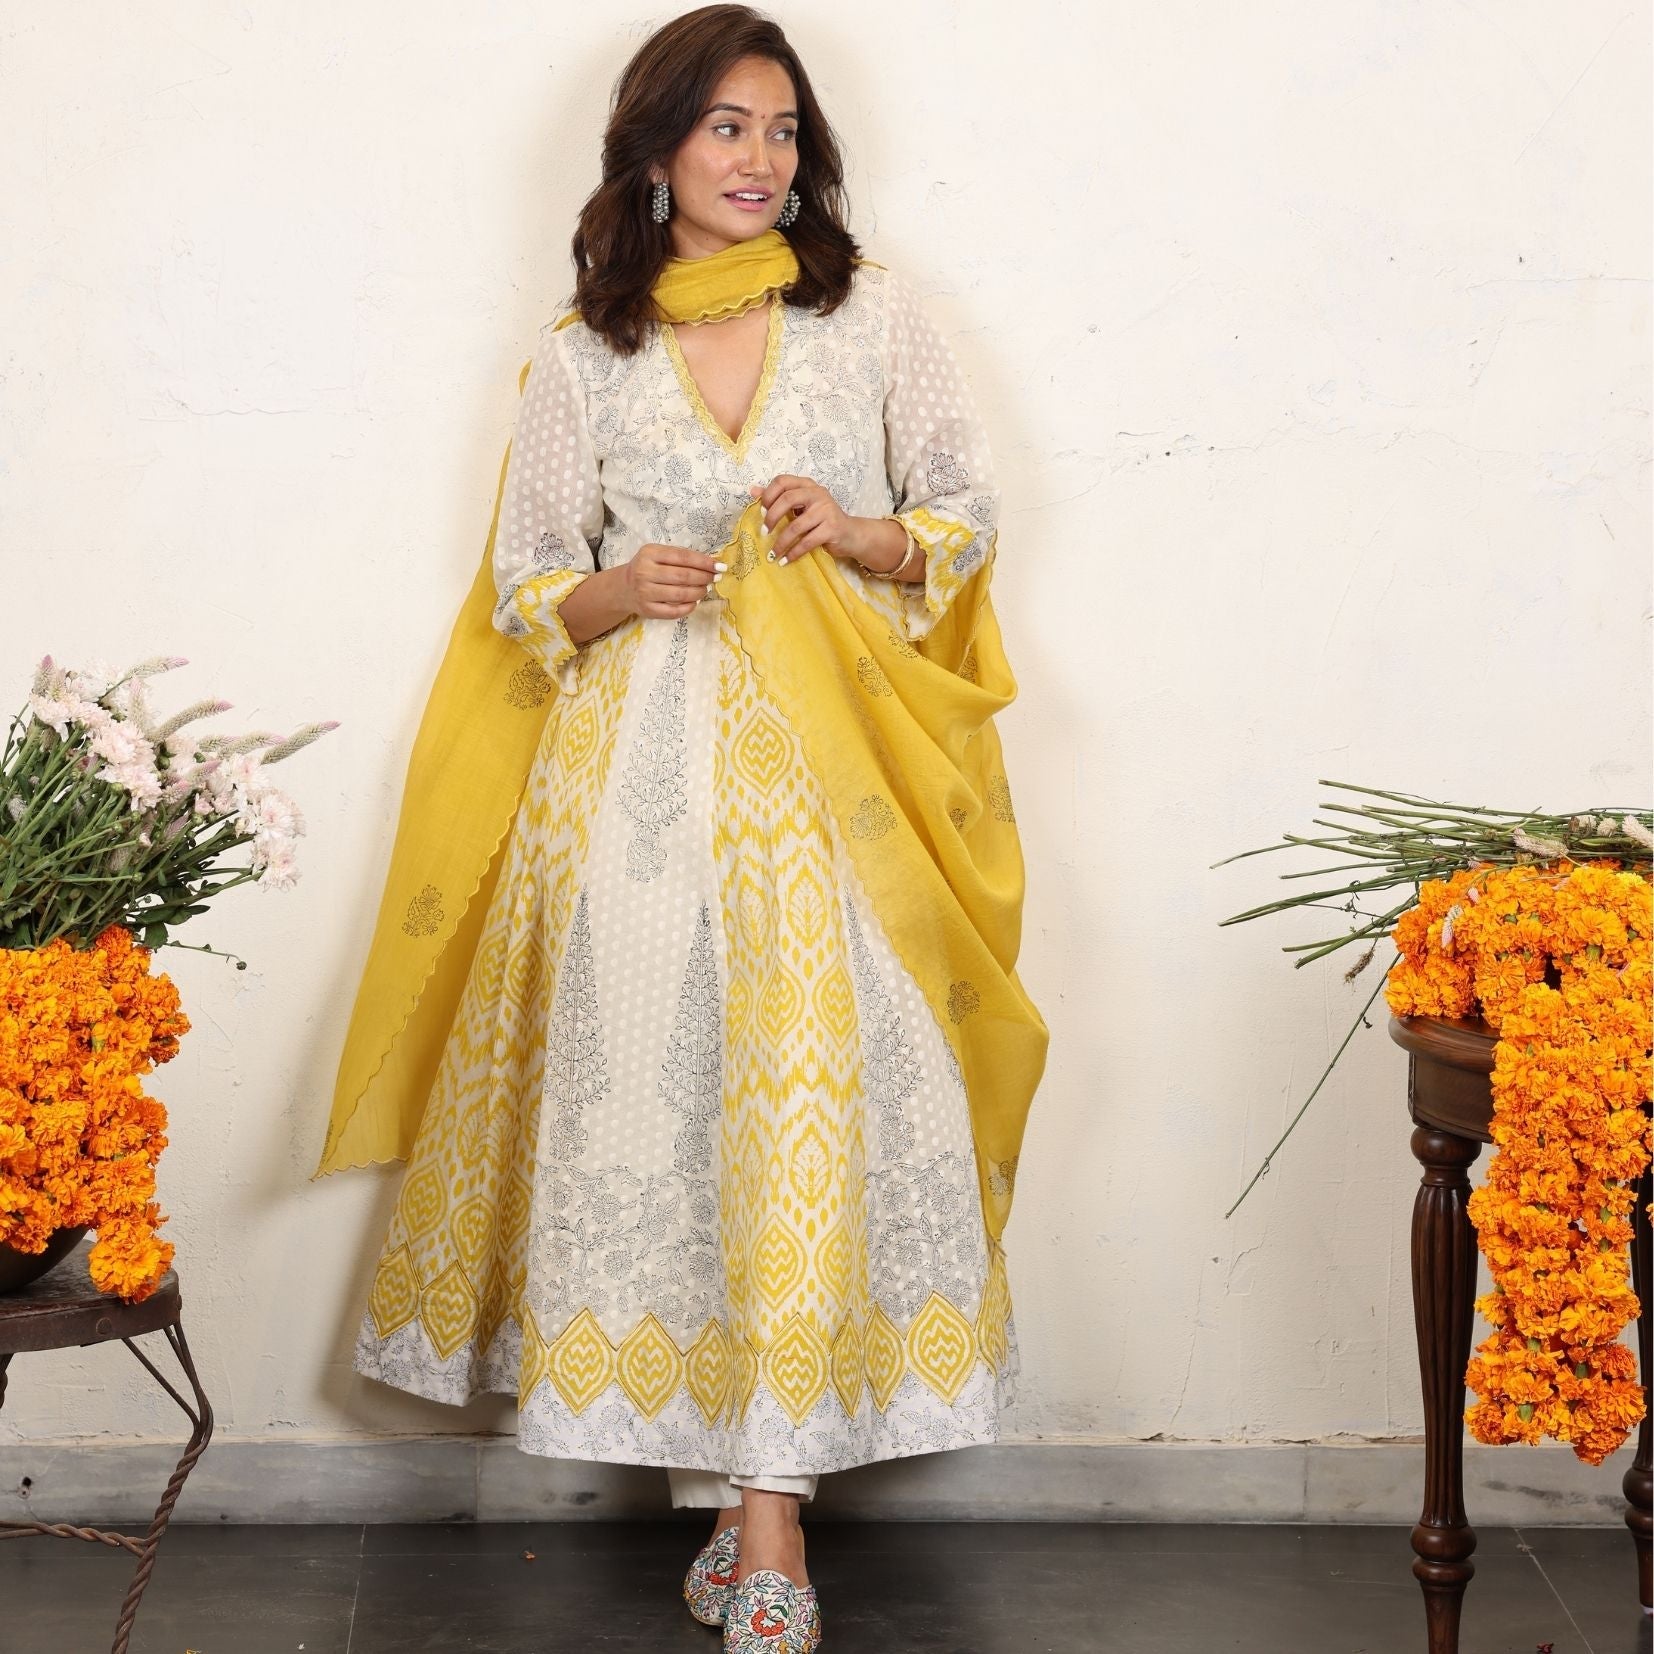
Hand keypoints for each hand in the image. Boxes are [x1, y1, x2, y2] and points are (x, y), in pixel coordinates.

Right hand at [623, 542, 726, 618]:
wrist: (624, 588)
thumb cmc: (648, 568)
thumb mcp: (658, 555)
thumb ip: (681, 557)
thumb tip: (712, 563)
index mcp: (650, 553)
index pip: (683, 557)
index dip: (704, 562)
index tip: (720, 566)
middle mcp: (645, 572)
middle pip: (683, 576)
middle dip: (704, 578)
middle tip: (715, 578)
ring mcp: (645, 592)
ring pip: (681, 594)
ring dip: (699, 592)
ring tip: (706, 589)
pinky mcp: (648, 610)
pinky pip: (675, 611)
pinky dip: (690, 607)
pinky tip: (695, 601)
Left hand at [749, 477, 882, 567]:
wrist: (850, 535)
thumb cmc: (822, 520)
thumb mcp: (801, 507)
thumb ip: (779, 499)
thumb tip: (753, 491)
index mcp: (807, 485)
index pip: (782, 481)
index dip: (768, 495)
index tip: (761, 512)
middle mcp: (818, 493)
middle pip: (787, 499)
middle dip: (771, 517)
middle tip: (764, 532)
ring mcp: (826, 510)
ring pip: (796, 526)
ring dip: (781, 542)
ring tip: (773, 554)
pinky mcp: (832, 528)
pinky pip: (807, 542)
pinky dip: (794, 553)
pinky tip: (786, 560)